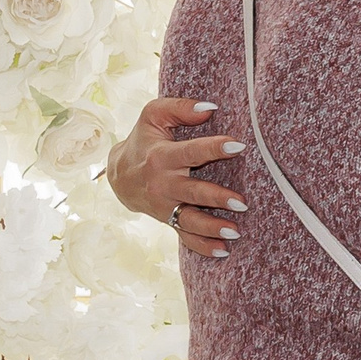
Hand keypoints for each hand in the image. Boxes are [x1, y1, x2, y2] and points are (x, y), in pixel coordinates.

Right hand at [106, 97, 246, 258]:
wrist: (119, 174)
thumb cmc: (143, 139)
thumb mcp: (153, 115)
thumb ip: (180, 108)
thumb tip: (210, 108)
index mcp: (162, 156)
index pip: (192, 152)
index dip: (214, 147)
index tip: (239, 145)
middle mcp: (163, 184)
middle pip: (193, 192)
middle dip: (217, 197)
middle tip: (241, 201)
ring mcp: (165, 206)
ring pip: (189, 220)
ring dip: (212, 228)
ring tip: (235, 231)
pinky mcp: (168, 220)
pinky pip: (185, 237)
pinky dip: (202, 247)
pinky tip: (223, 251)